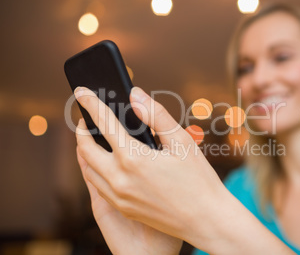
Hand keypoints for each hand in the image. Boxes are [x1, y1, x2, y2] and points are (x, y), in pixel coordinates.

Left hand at [74, 86, 227, 247]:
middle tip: (84, 119)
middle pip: (86, 149)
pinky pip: (98, 187)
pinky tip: (104, 164)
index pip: (104, 123)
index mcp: (134, 158)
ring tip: (91, 139)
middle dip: (81, 130)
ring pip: (88, 169)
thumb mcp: (181, 141)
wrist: (206, 220)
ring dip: (85, 151)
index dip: (91, 104)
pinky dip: (94, 170)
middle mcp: (120, 179)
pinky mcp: (123, 208)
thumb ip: (156, 115)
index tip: (81, 91)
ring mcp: (119, 197)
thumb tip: (135, 95)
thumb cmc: (199, 179)